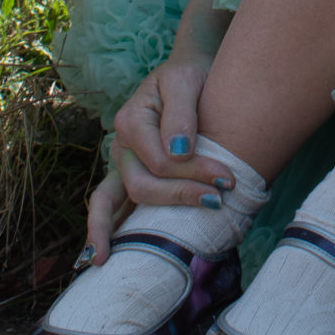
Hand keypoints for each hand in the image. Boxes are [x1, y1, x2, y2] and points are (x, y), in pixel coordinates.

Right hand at [83, 57, 233, 263]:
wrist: (189, 75)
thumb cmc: (190, 76)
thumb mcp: (186, 80)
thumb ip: (181, 112)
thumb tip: (177, 151)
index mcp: (131, 121)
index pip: (160, 162)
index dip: (193, 174)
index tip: (228, 178)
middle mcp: (121, 146)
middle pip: (142, 185)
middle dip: (178, 198)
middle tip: (218, 200)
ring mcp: (122, 164)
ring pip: (110, 202)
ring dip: (119, 230)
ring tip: (117, 260)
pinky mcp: (131, 175)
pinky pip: (111, 206)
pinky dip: (106, 230)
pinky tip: (107, 257)